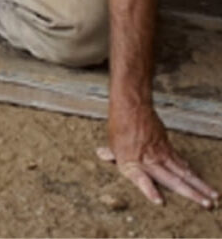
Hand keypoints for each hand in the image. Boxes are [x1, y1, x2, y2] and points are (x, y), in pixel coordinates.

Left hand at [98, 105, 217, 207]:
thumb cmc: (119, 126)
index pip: (141, 180)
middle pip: (173, 180)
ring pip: (183, 173)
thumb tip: (101, 154)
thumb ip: (111, 154)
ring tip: (212, 196)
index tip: (160, 201)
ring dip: (199, 185)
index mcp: (131, 163)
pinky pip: (181, 163)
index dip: (149, 190)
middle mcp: (149, 161)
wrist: (132, 108)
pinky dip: (191, 172)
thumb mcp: (112, 143)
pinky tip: (200, 181)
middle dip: (190, 194)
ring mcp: (161, 155)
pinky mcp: (168, 148)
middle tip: (206, 204)